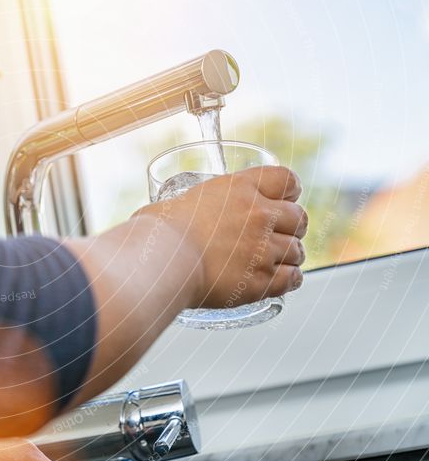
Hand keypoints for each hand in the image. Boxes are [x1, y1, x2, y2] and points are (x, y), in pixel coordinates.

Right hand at [139, 165, 307, 307]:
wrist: (163, 261)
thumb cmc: (160, 232)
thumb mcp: (178, 202)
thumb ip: (191, 206)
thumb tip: (173, 215)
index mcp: (240, 188)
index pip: (287, 180)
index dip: (289, 192)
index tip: (283, 200)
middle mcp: (259, 215)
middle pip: (299, 217)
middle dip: (292, 227)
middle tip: (277, 235)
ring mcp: (264, 249)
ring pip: (297, 251)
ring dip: (288, 256)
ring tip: (273, 262)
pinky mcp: (262, 281)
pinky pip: (292, 279)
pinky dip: (288, 280)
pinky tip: (276, 280)